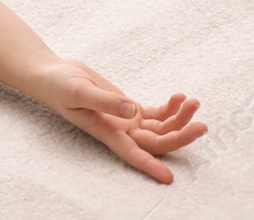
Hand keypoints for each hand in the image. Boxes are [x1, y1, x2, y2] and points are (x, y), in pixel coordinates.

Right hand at [32, 59, 206, 182]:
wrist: (52, 73)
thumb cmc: (59, 85)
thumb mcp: (79, 90)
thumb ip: (106, 101)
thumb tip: (132, 110)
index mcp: (106, 131)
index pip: (132, 153)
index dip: (150, 166)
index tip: (168, 179)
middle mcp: (120, 130)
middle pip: (157, 141)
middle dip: (180, 135)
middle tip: (200, 124)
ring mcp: (126, 119)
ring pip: (162, 127)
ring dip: (180, 117)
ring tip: (192, 101)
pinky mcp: (128, 107)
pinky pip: (157, 113)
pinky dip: (171, 107)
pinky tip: (179, 97)